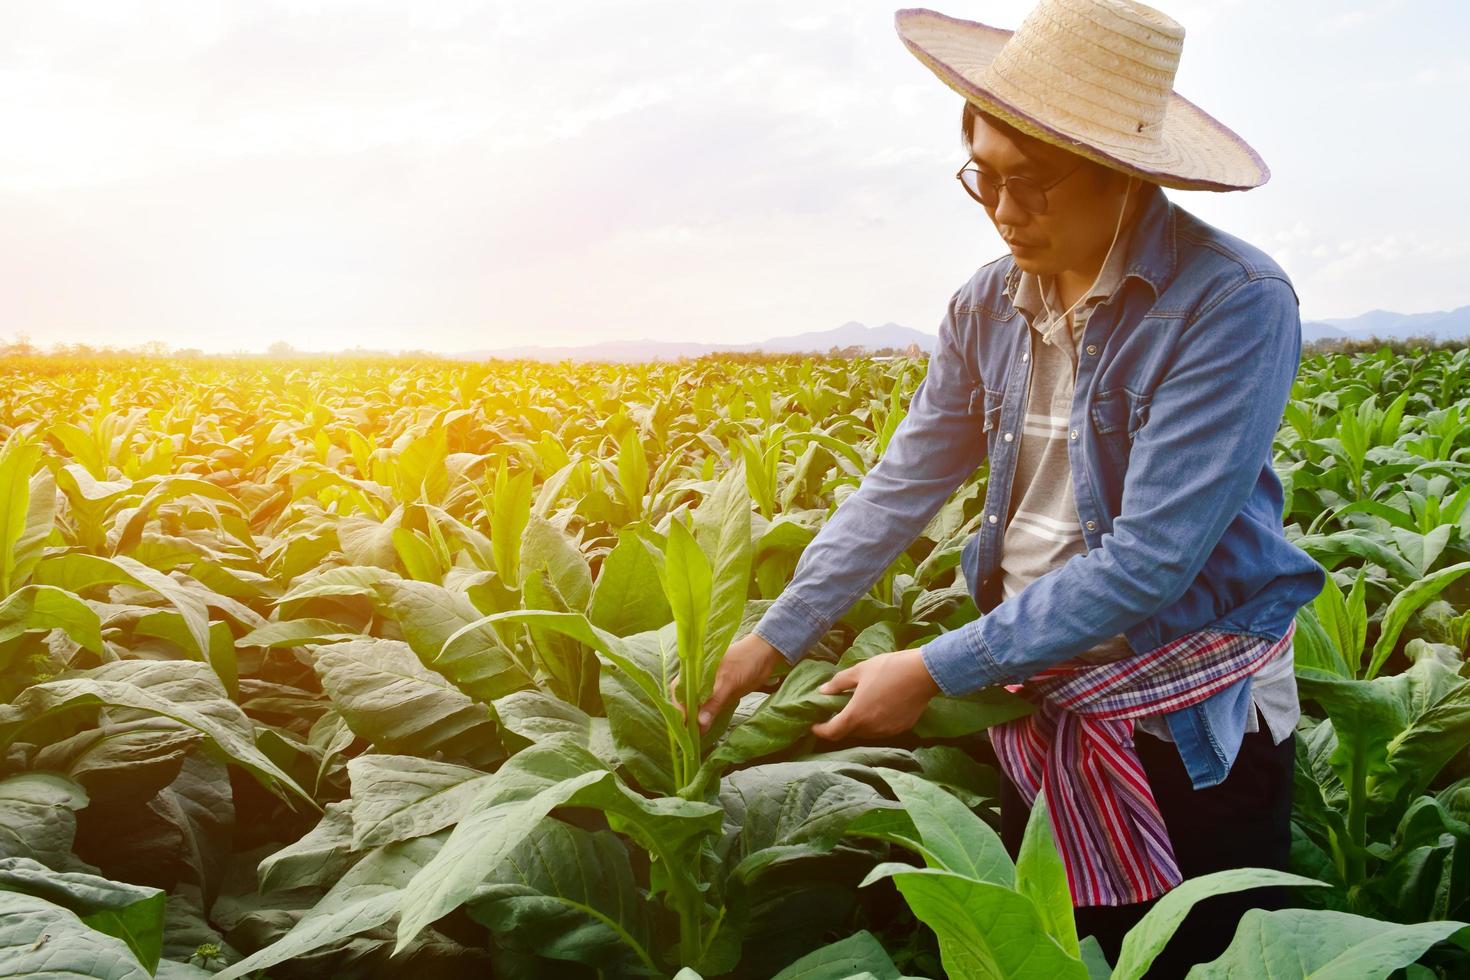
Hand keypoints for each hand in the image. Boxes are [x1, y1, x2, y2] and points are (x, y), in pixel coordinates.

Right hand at [669, 632, 784, 734]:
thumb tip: (699, 723)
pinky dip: (705, 715)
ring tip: (697, 732)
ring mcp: (708, 684)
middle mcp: (698, 677)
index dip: (678, 709)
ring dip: (695, 717)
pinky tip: (706, 724)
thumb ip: (714, 702)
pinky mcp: (718, 690)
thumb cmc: (746, 663)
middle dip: (685, 716)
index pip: (678, 691)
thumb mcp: (730, 683)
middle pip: (684, 698)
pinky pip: (707, 704)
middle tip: (690, 734)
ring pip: (695, 702)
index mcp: (695, 670)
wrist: (764, 654)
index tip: (683, 726)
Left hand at [809, 648, 941, 741]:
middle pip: (849, 733)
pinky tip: (879, 707)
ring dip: (859, 724)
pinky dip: (875, 723)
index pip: (832, 733)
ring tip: (859, 707)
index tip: (815, 724)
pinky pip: (882, 730)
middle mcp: (870, 729)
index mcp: (856, 715)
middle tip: (837, 710)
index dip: (820, 730)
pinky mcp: (901, 728)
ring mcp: (887, 731)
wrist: (923, 673)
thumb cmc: (888, 668)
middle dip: (840, 724)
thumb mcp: (859, 671)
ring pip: (866, 733)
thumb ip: (838, 683)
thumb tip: (823, 691)